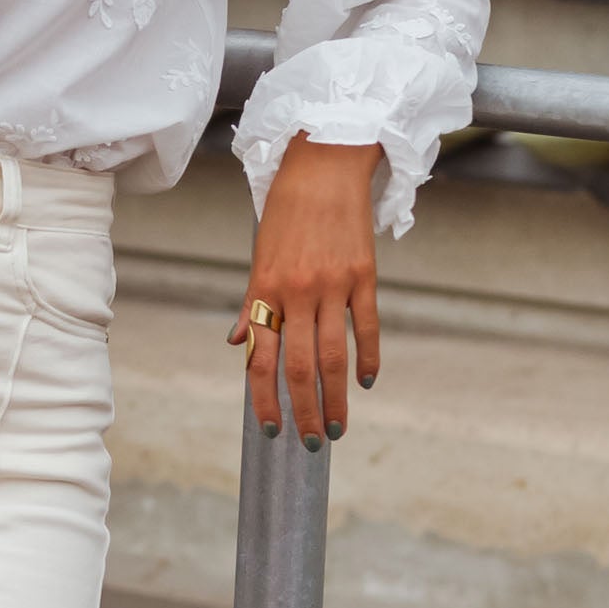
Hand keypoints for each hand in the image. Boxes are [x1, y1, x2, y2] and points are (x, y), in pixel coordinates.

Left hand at [229, 136, 382, 448]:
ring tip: (339, 426)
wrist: (323, 165)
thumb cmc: (286, 211)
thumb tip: (239, 345)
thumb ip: (253, 304)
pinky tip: (367, 382)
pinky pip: (367, 327)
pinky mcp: (363, 275)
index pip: (261, 360)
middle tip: (313, 442)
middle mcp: (297, 292)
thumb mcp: (259, 256)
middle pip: (299, 367)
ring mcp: (332, 285)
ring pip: (333, 356)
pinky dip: (369, 358)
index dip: (264, 399)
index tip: (271, 429)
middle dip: (305, 411)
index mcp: (265, 289)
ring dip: (336, 398)